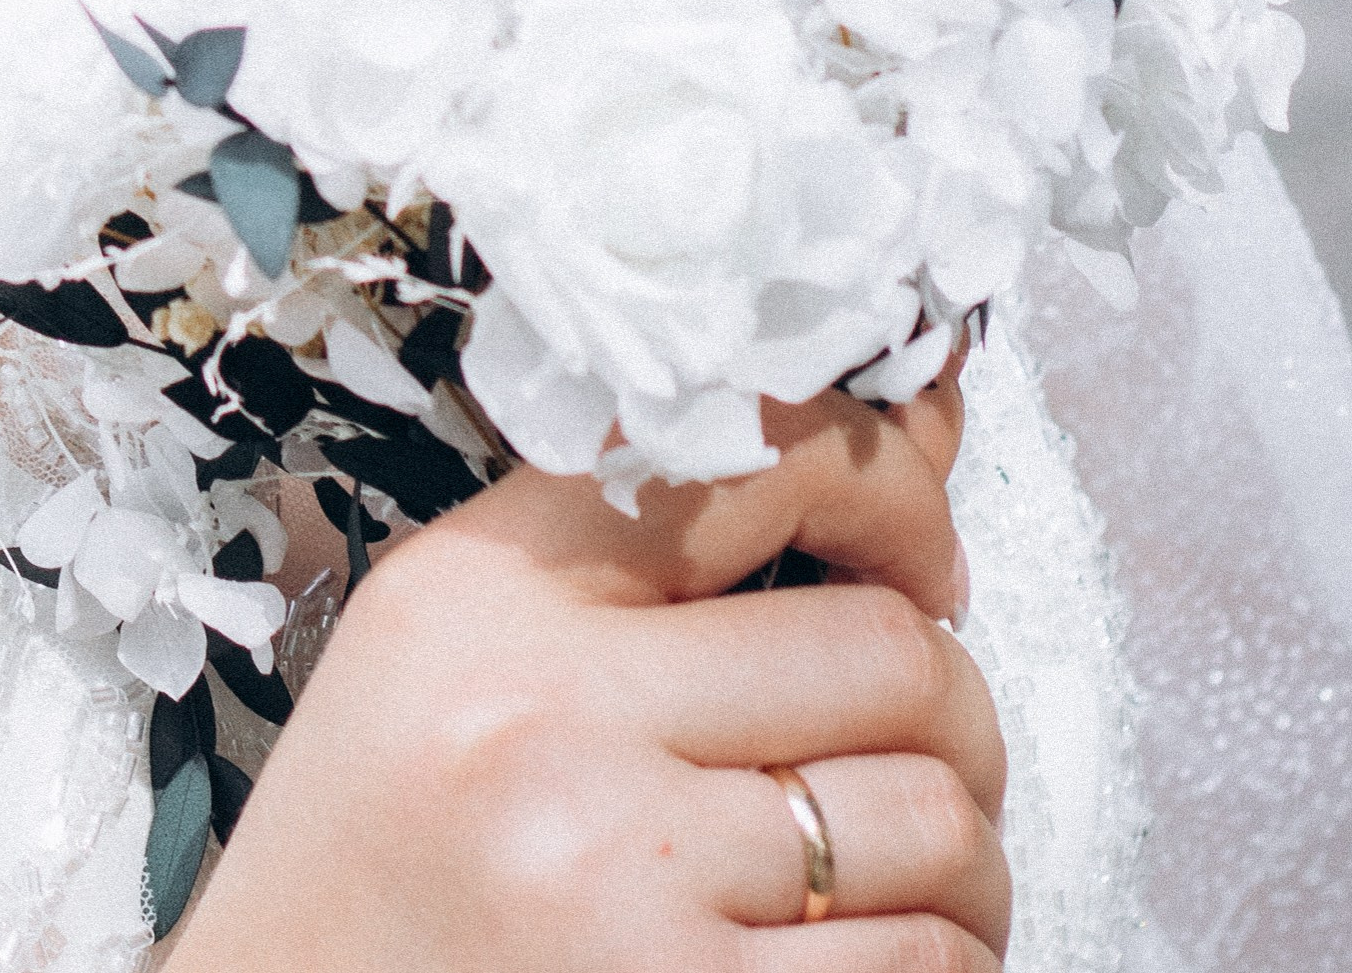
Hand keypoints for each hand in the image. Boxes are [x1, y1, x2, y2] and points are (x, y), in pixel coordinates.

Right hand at [169, 382, 1005, 971]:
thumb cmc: (384, 856)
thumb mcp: (451, 648)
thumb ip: (642, 553)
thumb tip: (923, 431)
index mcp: (486, 593)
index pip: (760, 452)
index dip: (896, 488)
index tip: (921, 557)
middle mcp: (549, 725)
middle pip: (889, 657)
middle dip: (957, 709)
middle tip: (931, 750)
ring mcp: (618, 886)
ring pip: (932, 826)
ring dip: (966, 859)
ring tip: (914, 877)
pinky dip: (943, 967)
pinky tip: (881, 958)